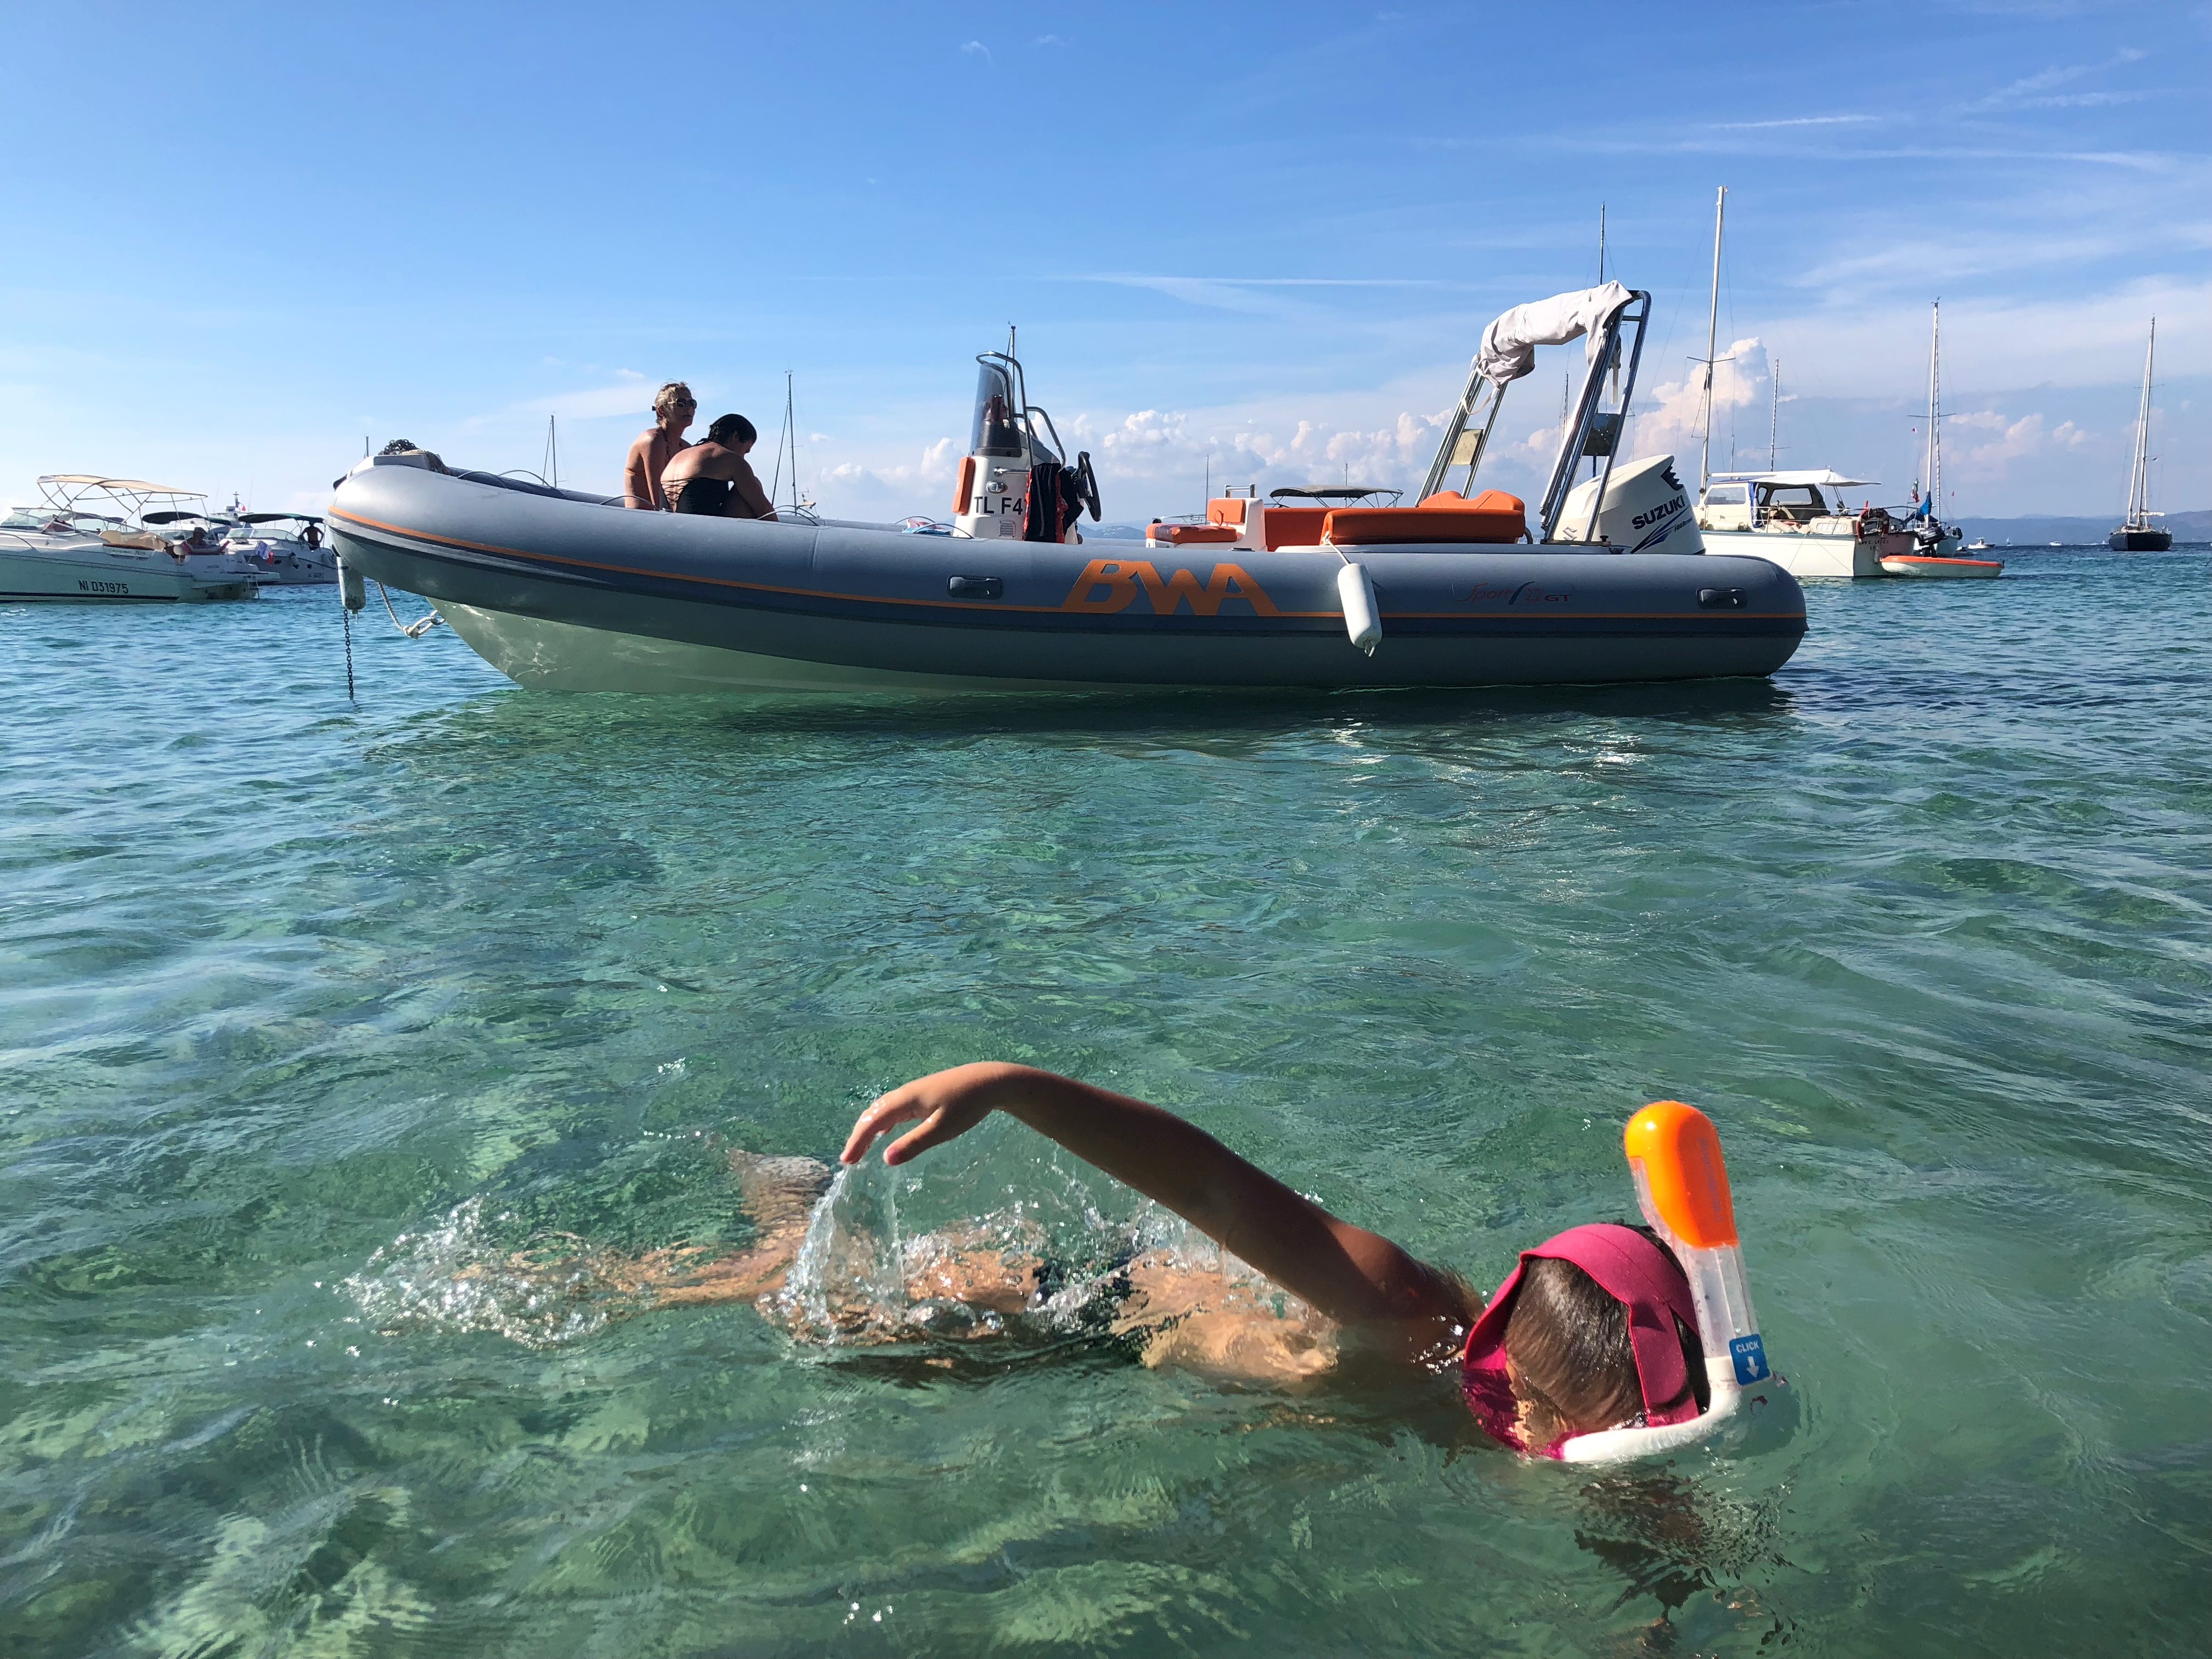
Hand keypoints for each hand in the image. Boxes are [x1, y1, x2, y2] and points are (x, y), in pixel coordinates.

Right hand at [841, 1062, 1027, 1166]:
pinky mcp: (924, 1096)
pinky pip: (895, 1109)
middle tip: (849, 1159)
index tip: (847, 1161)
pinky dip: (884, 1122)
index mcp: (905, 1100)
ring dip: (869, 1128)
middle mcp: (905, 1094)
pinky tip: (886, 1131)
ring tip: (860, 1148)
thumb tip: (885, 1159)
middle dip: (859, 1136)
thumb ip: (914, 1144)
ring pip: (883, 1110)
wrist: (990, 1081)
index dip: (858, 1141)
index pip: (873, 1121)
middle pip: (873, 1113)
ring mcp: (914, 1093)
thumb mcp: (942, 1129)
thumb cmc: (968, 1105)